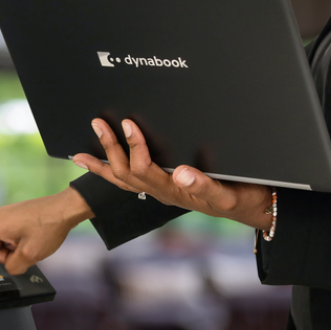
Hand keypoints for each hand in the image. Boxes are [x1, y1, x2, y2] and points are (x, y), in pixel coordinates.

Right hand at [0, 187, 93, 274]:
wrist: (65, 209)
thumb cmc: (50, 225)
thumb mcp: (31, 255)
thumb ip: (14, 267)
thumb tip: (10, 266)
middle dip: (5, 254)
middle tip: (25, 250)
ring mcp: (6, 216)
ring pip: (1, 243)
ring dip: (14, 248)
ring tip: (31, 242)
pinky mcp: (14, 216)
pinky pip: (9, 235)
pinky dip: (18, 241)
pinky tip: (33, 237)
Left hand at [72, 118, 272, 230]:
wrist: (249, 207)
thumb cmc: (241, 197)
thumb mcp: (227, 194)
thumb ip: (205, 186)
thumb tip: (181, 173)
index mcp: (173, 190)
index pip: (144, 169)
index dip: (134, 146)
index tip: (128, 124)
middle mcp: (161, 191)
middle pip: (125, 172)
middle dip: (110, 148)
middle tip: (98, 123)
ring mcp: (159, 191)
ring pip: (121, 179)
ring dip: (102, 162)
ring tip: (81, 152)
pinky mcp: (162, 187)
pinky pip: (128, 182)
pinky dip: (109, 173)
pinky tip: (98, 164)